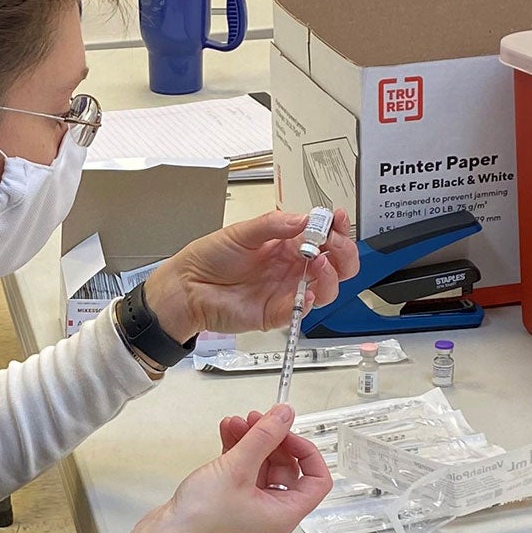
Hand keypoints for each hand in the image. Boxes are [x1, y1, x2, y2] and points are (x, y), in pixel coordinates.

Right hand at [113, 406, 332, 532]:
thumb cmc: (200, 520)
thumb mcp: (237, 468)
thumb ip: (264, 437)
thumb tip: (285, 415)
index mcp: (284, 515)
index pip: (316, 480)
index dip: (306, 452)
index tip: (287, 432)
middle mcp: (270, 515)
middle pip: (286, 470)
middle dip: (272, 440)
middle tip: (256, 419)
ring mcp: (249, 511)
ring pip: (261, 469)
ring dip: (251, 443)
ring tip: (235, 422)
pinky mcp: (229, 505)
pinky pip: (242, 475)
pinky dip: (237, 453)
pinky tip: (226, 433)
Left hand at [142, 208, 358, 340]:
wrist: (188, 287)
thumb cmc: (210, 258)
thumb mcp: (242, 232)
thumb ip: (274, 224)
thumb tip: (304, 219)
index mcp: (287, 243)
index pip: (324, 235)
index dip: (336, 228)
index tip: (337, 220)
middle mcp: (292, 267)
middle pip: (335, 264)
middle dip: (343, 252)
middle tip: (334, 243)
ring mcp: (286, 290)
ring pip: (327, 287)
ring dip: (331, 275)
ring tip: (318, 263)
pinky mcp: (277, 313)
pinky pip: (302, 310)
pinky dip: (311, 301)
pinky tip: (308, 291)